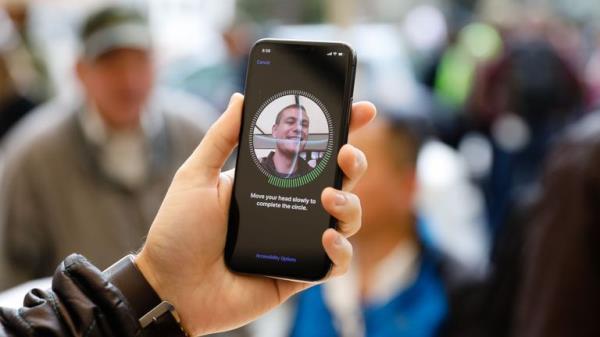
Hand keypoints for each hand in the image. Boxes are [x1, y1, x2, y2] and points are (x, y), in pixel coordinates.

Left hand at [136, 94, 375, 335]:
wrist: (170, 288)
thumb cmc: (178, 232)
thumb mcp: (196, 176)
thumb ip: (221, 137)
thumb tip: (240, 97)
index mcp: (269, 181)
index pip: (311, 151)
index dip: (340, 130)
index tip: (361, 109)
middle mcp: (290, 208)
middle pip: (339, 180)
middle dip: (353, 162)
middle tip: (346, 153)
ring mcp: (298, 241)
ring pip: (346, 218)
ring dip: (349, 204)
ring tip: (329, 198)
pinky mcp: (300, 274)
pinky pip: (335, 263)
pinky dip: (340, 251)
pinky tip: (326, 238)